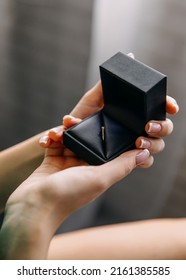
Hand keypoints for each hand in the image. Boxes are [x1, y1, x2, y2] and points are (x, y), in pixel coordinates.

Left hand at [40, 83, 178, 167]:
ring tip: (138, 141)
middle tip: (148, 126)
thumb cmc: (80, 118)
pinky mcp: (125, 160)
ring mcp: (132, 144)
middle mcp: (136, 128)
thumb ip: (108, 83)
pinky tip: (137, 154)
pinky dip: (144, 159)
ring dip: (154, 144)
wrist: (65, 142)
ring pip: (156, 146)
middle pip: (163, 128)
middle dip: (162, 126)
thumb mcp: (93, 99)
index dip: (167, 105)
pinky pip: (143, 161)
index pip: (157, 108)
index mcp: (132, 114)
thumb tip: (130, 56)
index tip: (171, 106)